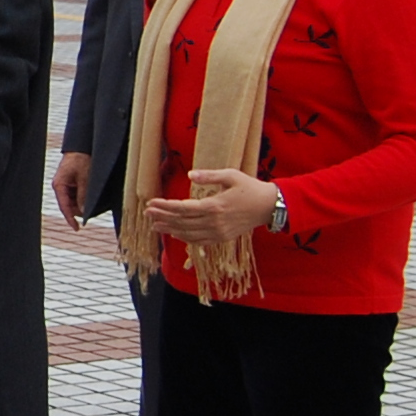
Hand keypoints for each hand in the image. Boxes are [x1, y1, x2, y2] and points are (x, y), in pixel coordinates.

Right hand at [53, 148, 92, 227]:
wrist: (83, 145)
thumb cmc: (81, 158)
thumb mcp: (84, 178)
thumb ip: (83, 195)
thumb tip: (82, 211)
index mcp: (59, 185)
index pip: (64, 207)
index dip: (71, 219)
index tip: (77, 228)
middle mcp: (61, 186)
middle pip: (69, 206)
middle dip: (79, 210)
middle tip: (92, 211)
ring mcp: (66, 185)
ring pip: (73, 202)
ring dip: (82, 203)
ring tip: (92, 200)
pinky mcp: (71, 183)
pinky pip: (76, 195)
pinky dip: (83, 198)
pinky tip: (90, 195)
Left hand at [140, 168, 276, 251]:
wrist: (268, 207)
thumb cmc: (249, 188)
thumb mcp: (231, 175)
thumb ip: (209, 176)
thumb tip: (190, 175)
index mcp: (215, 205)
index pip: (183, 208)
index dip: (165, 206)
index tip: (151, 202)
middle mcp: (215, 222)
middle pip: (182, 222)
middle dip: (162, 217)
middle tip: (147, 213)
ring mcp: (218, 232)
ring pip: (188, 234)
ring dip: (170, 229)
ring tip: (155, 224)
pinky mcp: (222, 238)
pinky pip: (199, 241)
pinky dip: (185, 238)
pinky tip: (174, 233)